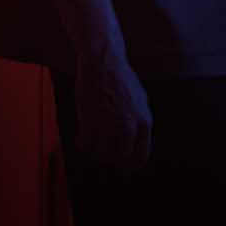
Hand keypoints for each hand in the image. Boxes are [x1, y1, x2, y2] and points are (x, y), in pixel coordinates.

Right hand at [72, 48, 152, 173]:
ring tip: (89, 145)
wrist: (103, 60)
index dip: (129, 164)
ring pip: (101, 154)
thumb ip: (140, 124)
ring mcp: (109, 123)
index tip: (119, 162)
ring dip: (94, 152)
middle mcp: (129, 126)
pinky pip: (86, 143)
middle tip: (102, 152)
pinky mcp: (90, 118)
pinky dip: (82, 144)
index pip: (140, 157)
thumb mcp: (140, 102)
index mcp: (144, 123)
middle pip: (120, 159)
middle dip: (110, 158)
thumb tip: (138, 145)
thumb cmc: (120, 79)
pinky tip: (80, 138)